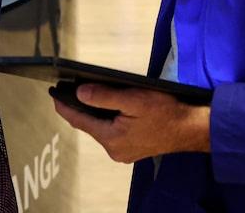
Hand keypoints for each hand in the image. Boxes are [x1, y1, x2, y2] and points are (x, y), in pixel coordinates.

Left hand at [52, 84, 209, 163]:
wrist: (191, 129)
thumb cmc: (166, 112)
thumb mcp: (134, 99)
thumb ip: (105, 97)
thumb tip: (80, 93)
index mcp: (112, 139)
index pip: (80, 121)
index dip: (65, 107)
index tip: (53, 94)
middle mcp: (115, 150)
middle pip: (89, 126)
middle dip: (78, 109)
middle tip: (65, 91)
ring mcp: (124, 151)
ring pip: (100, 129)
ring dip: (92, 114)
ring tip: (82, 96)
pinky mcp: (132, 148)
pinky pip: (111, 132)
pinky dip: (105, 119)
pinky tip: (106, 108)